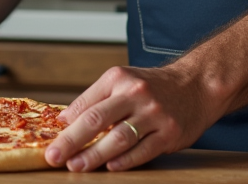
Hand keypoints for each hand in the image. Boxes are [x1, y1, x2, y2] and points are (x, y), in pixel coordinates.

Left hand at [45, 60, 218, 171]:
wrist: (196, 85)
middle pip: (98, 120)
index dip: (66, 126)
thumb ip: (94, 98)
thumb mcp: (122, 81)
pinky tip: (110, 168)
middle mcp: (136, 94)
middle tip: (54, 156)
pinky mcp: (169, 132)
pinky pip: (143, 150)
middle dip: (72, 141)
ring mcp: (154, 114)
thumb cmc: (153, 87)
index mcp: (119, 79)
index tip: (51, 142)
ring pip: (119, 138)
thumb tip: (64, 120)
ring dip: (95, 155)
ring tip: (76, 166)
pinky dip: (124, 161)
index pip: (86, 104)